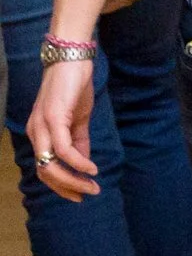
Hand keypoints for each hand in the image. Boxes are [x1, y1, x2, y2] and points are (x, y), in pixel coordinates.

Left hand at [26, 60, 99, 201]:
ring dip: (72, 179)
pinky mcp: (54, 118)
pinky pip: (63, 148)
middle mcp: (35, 133)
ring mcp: (42, 126)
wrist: (72, 60)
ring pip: (50, 164)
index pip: (44, 168)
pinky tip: (91, 168)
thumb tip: (84, 162)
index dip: (61, 185)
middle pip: (44, 172)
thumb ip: (79, 141)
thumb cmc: (74, 87)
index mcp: (39, 134)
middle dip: (67, 187)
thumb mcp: (78, 119)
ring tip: (92, 185)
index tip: (80, 194)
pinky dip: (77, 162)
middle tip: (88, 193)